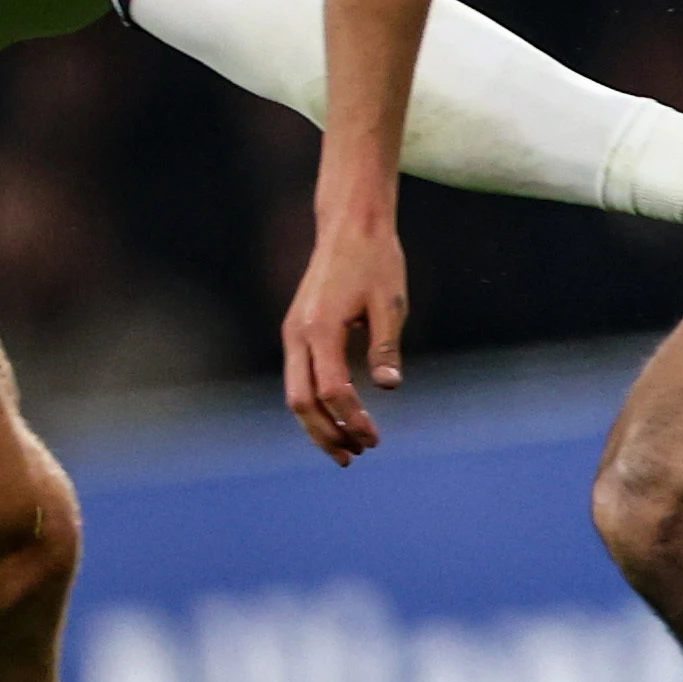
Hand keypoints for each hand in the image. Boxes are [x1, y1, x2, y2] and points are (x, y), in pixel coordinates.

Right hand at [280, 212, 408, 462]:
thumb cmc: (375, 260)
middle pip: (301, 401)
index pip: (333, 389)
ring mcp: (293, 333)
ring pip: (294, 394)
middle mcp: (298, 333)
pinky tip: (338, 419)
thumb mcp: (390, 303)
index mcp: (321, 327)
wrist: (349, 225)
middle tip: (356, 456)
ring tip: (346, 449)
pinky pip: (298, 379)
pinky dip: (314, 404)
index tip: (374, 437)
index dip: (352, 419)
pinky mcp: (297, 332)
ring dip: (318, 425)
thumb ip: (385, 347)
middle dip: (326, 434)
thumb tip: (388, 388)